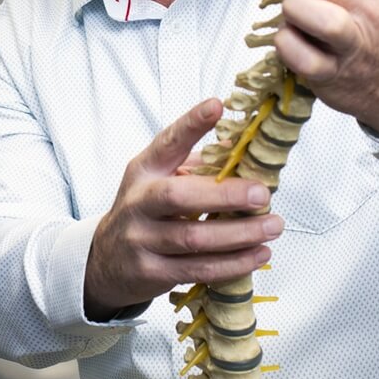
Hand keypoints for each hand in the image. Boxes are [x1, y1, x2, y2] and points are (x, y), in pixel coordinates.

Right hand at [84, 99, 283, 319]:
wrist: (105, 261)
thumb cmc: (144, 213)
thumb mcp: (159, 180)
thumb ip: (198, 164)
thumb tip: (242, 145)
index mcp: (143, 171)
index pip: (167, 143)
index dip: (191, 125)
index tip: (216, 106)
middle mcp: (138, 203)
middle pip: (179, 197)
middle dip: (224, 195)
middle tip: (261, 194)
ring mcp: (141, 239)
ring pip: (193, 238)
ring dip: (239, 234)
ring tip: (273, 226)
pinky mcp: (151, 272)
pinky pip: (198, 269)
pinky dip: (233, 263)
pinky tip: (258, 254)